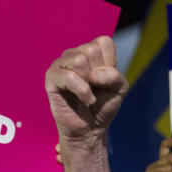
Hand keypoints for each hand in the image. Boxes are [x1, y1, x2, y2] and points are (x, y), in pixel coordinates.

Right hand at [44, 36, 127, 151]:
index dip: (110, 64)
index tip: (106, 79)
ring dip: (89, 83)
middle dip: (99, 74)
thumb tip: (94, 74)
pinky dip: (82, 91)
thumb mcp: (119, 90)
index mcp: (90, 52)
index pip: (104, 42)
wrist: (90, 129)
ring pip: (80, 59)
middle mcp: (74, 54)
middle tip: (95, 88)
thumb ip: (115, 77)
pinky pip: (69, 76)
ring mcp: (61, 64)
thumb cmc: (103, 107)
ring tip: (88, 94)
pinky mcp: (51, 78)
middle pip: (92, 50)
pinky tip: (84, 99)